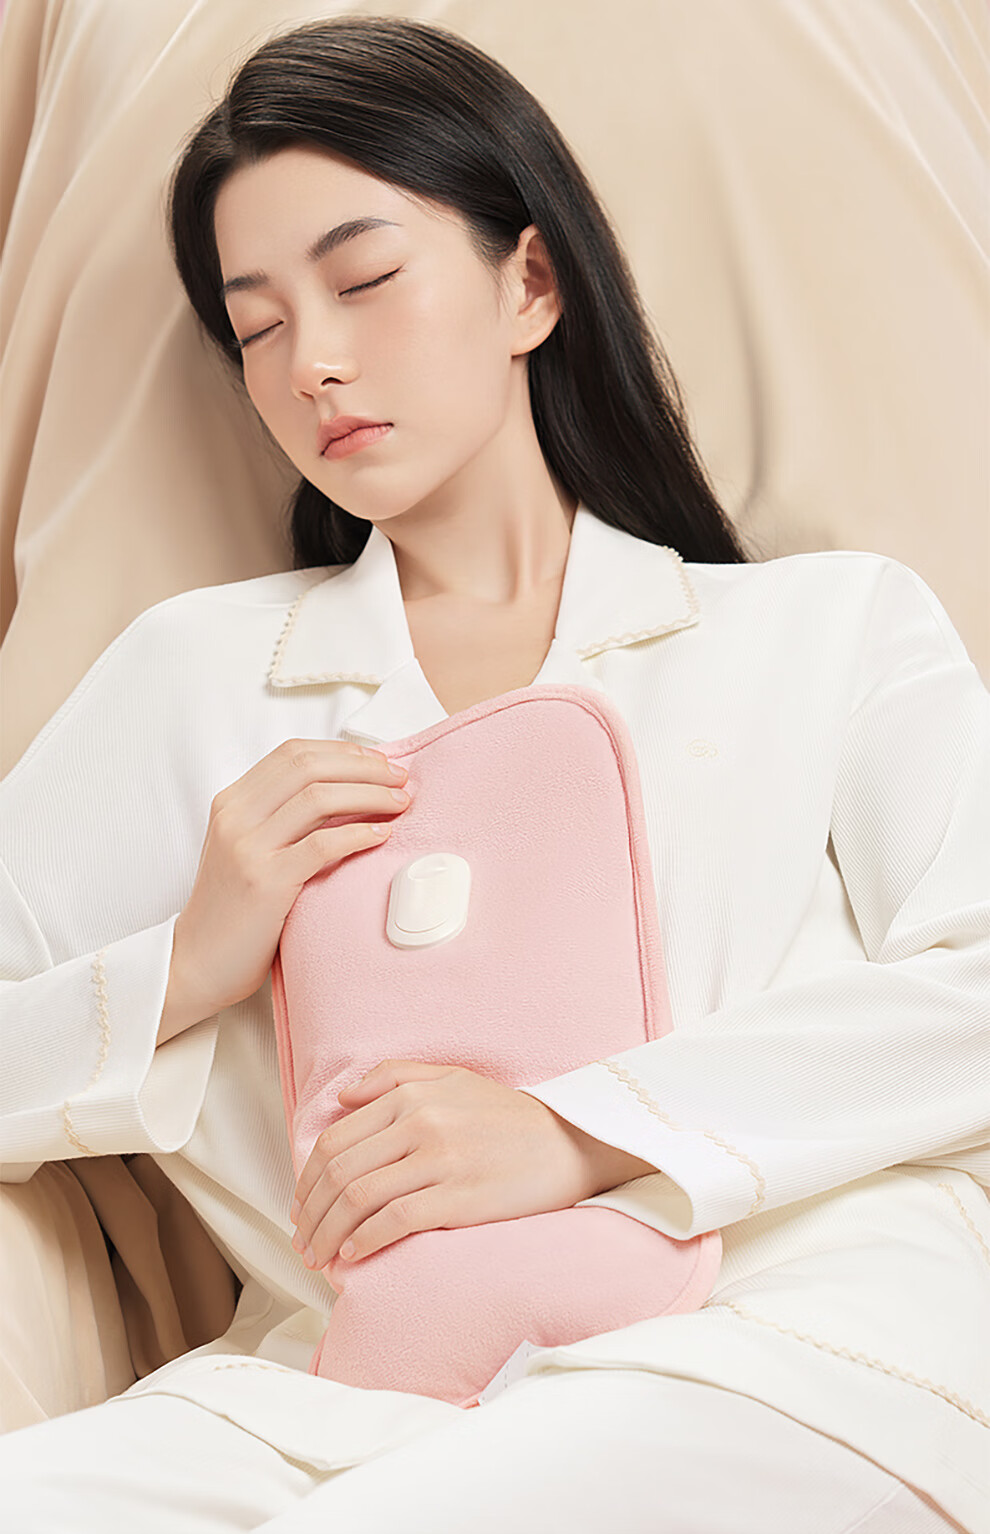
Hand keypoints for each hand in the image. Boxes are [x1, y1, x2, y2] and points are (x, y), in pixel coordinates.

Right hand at [161, 738, 412, 1041]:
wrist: (197, 963)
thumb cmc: (234, 910)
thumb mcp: (247, 849)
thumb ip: (281, 818)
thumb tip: (347, 792)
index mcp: (231, 802)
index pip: (293, 753)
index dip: (342, 751)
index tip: (379, 761)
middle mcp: (235, 817)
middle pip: (309, 767)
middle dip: (364, 766)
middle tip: (400, 778)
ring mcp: (247, 848)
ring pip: (318, 798)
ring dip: (369, 794)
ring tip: (400, 803)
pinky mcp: (265, 882)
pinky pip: (322, 845)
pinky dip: (359, 834)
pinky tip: (382, 835)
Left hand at [289, 1059, 659, 1268]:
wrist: (571, 1142)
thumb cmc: (509, 1115)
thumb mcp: (453, 1078)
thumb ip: (395, 1077)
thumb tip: (343, 1097)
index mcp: (411, 1095)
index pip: (336, 1140)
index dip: (308, 1180)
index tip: (301, 1207)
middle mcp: (419, 1123)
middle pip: (339, 1172)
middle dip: (310, 1213)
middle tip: (302, 1240)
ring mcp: (438, 1160)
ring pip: (358, 1198)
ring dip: (328, 1233)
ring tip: (320, 1256)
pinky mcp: (458, 1197)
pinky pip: (394, 1220)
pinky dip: (365, 1240)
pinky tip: (354, 1254)